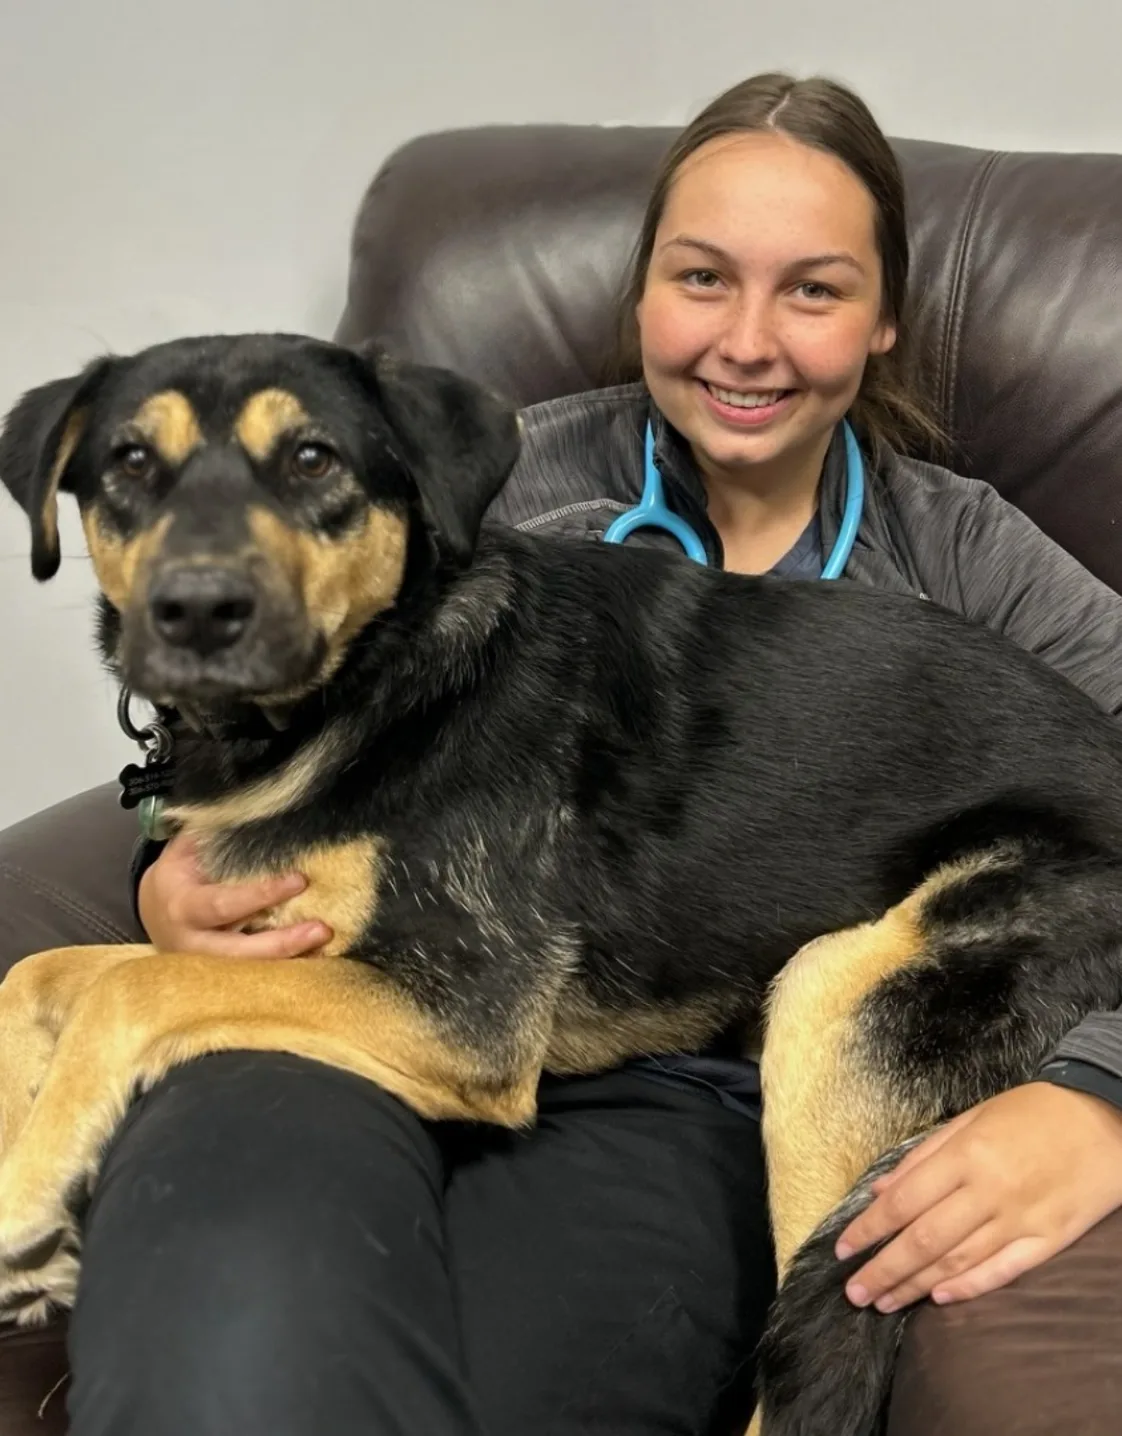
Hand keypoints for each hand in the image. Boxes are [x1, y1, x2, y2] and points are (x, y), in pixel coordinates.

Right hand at [138, 833, 331, 958]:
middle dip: (281, 943)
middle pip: (238, 951)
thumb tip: (256, 810)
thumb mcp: (186, 850)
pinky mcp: (222, 974)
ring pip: (249, 969)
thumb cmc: (179, 873)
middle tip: (321, 929)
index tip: (298, 880)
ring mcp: (206, 964)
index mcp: (182, 905)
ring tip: (325, 944)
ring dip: (289, 960)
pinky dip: (286, 966)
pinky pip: (255, 974)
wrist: (153, 910)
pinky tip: (316, 956)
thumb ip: (215, 833)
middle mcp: (192, 942)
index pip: (223, 904)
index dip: (260, 894)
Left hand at [835, 1081, 1121, 1310]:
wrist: (1104, 1116)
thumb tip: (880, 1189)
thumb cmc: (1032, 1111)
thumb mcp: (972, 1117)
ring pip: (958, 1262)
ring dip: (916, 1285)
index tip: (843, 1251)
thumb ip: (924, 1155)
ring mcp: (1021, 1219)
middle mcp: (989, 1190)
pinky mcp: (1050, 1239)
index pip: (903, 1202)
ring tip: (885, 1301)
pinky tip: (940, 1299)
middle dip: (884, 1269)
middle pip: (924, 1240)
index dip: (869, 1230)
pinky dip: (970, 1287)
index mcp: (965, 1154)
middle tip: (855, 1292)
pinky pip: (1003, 1271)